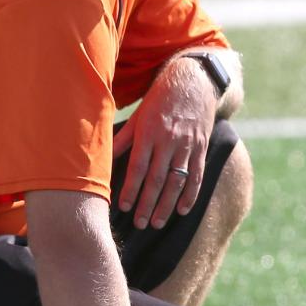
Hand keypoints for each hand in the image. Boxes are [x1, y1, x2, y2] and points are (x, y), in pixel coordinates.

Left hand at [114, 57, 214, 230]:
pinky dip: (190, 194)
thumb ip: (123, 139)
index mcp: (148, 132)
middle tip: (140, 223)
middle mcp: (168, 140)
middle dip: (147, 203)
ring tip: (156, 222)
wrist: (193, 81)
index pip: (138, 166)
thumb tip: (104, 158)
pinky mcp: (201, 147)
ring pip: (177, 181)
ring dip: (167, 204)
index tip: (124, 207)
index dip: (131, 188)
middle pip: (157, 178)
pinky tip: (183, 210)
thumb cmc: (159, 99)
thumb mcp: (138, 115)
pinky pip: (196, 175)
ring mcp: (187, 145)